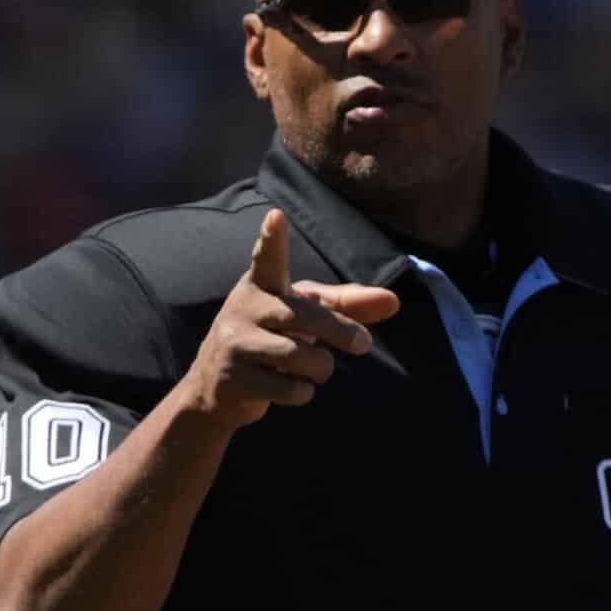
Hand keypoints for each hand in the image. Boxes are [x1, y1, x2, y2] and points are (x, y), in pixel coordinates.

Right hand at [183, 208, 401, 427]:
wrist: (215, 385)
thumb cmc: (271, 336)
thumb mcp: (304, 314)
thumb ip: (347, 305)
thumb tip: (394, 301)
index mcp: (261, 284)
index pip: (268, 258)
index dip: (272, 238)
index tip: (276, 217)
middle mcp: (244, 307)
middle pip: (305, 315)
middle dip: (340, 331)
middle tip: (364, 344)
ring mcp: (236, 343)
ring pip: (300, 356)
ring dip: (320, 369)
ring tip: (311, 369)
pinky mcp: (235, 379)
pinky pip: (289, 389)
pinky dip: (302, 393)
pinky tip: (287, 387)